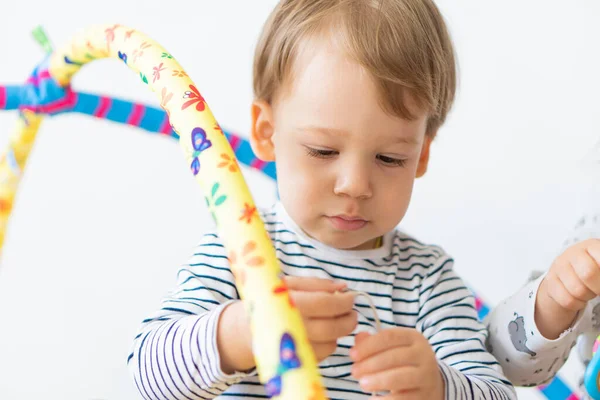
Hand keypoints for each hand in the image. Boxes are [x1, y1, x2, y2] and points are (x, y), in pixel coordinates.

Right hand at [218, 276, 356, 372]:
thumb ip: (316, 284)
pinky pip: (325, 353)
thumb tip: (343, 287)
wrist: (245, 329)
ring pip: (332, 342)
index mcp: (289, 304)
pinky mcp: (298, 361)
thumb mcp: (288, 284)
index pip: (327, 304)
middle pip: (333, 327)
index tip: (352, 297)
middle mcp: (292, 327)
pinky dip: (330, 342)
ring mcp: (295, 347)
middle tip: (352, 312)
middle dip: (349, 319)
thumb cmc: (270, 301)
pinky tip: (323, 332)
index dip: (345, 301)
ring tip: (335, 320)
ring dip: (340, 331)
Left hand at [350, 329, 443, 399]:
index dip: (368, 345)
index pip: (389, 336)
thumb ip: (373, 342)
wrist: (431, 384)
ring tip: (362, 384)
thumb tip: (358, 339)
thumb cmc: (403, 362)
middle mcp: (424, 354)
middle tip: (354, 371)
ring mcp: (426, 376)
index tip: (352, 355)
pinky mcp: (424, 395)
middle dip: (370, 364)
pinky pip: (402, 398)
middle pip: (393, 357)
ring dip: (377, 380)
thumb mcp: (392, 348)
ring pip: (399, 378)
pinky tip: (373, 399)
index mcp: (413, 337)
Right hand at [536, 238, 599, 338]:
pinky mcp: (550, 282)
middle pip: (588, 274)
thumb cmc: (593, 267)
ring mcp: (558, 267)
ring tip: (588, 289)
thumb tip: (598, 279)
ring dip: (587, 296)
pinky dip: (577, 303)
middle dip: (597, 287)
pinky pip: (567, 300)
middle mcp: (572, 253)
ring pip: (578, 291)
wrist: (569, 271)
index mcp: (590, 246)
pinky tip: (577, 296)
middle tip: (597, 288)